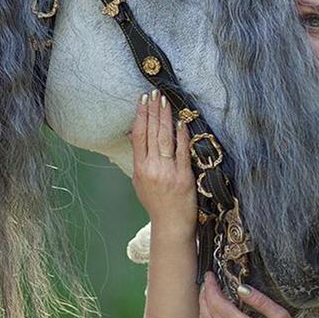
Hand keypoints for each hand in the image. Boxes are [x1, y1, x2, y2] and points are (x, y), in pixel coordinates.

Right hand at [129, 90, 196, 230]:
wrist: (171, 224)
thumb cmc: (155, 202)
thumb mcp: (139, 181)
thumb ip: (138, 157)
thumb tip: (133, 134)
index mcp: (140, 169)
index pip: (139, 136)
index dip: (141, 116)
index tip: (143, 100)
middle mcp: (153, 168)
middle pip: (152, 134)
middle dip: (153, 111)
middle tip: (155, 93)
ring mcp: (169, 172)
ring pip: (166, 139)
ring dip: (165, 118)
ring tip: (165, 101)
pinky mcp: (184, 176)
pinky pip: (182, 151)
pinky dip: (182, 135)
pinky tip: (181, 121)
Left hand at [198, 272, 309, 317]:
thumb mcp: (280, 316)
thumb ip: (259, 300)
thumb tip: (241, 288)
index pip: (218, 303)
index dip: (211, 287)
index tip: (210, 276)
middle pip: (209, 313)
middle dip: (205, 294)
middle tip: (207, 282)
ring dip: (202, 308)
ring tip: (205, 294)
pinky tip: (208, 314)